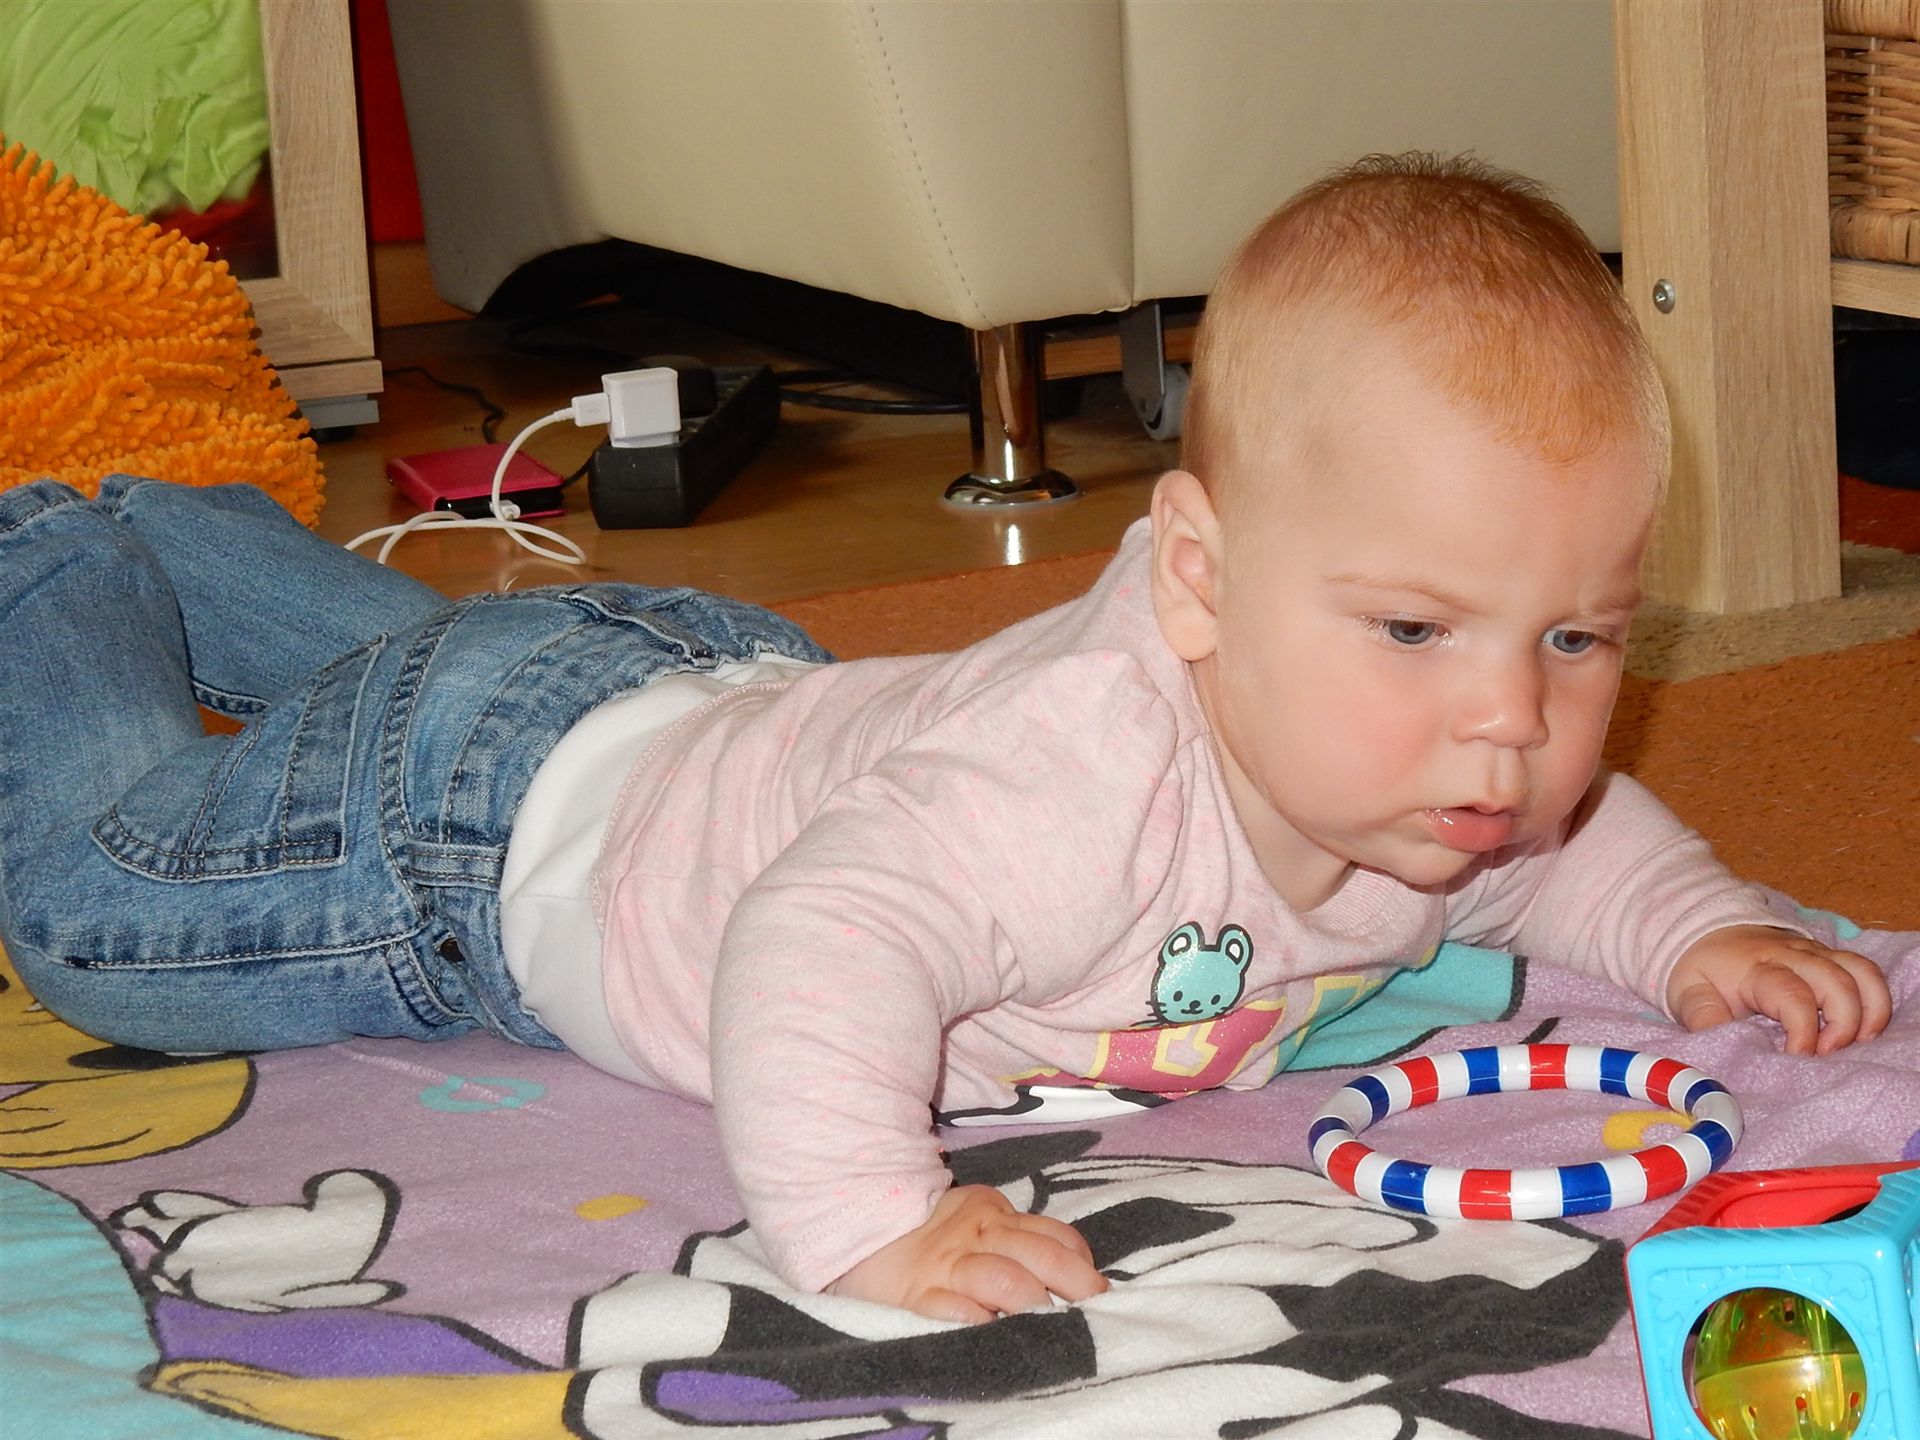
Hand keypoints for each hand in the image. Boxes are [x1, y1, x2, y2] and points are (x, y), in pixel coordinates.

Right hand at [826, 1183, 1108, 1322]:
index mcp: (993, 1213)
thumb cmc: (922, 1232)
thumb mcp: (972, 1219)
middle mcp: (977, 1236)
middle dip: (1079, 1287)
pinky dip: (981, 1325)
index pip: (1054, 1235)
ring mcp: (947, 1267)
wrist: (850, 1227)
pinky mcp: (917, 1298)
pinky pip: (955, 1312)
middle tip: (1101, 1314)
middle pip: (1042, 1257)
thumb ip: (1013, 1238)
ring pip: (1006, 1281)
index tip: (1100, 1293)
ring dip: (1038, 1308)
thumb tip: (1072, 1273)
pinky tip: (1000, 1337)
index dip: (1083, 1265)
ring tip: (1058, 1333)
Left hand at [1666, 925, 1891, 1055]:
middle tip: (1827, 1055)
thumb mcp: (1689, 994)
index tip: (1796, 1059)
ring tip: (1856, 1044)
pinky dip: (1875, 1000)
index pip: (1792, 995)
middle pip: (1837, 982)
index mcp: (1758, 968)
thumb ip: (1704, 1019)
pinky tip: (1865, 1030)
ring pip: (1861, 973)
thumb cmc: (1703, 970)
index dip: (1803, 1031)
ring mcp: (1816, 953)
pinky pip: (1866, 971)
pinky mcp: (1830, 956)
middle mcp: (1794, 956)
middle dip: (1843, 1024)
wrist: (1706, 930)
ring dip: (1869, 1011)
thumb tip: (1722, 1046)